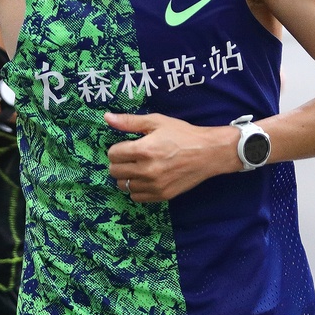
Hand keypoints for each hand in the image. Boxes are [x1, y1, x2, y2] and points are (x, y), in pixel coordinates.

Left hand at [105, 112, 238, 202]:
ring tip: (138, 168)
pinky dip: (137, 189)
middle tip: (131, 157)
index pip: (113, 154)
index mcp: (143, 150)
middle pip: (114, 171)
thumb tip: (107, 117)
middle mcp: (146, 170)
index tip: (127, 146)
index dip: (117, 149)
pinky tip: (146, 179)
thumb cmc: (183, 134)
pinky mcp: (162, 195)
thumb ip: (129, 122)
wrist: (208, 153)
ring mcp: (154, 185)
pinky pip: (136, 197)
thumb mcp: (156, 122)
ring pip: (124, 186)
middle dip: (119, 163)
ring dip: (126, 177)